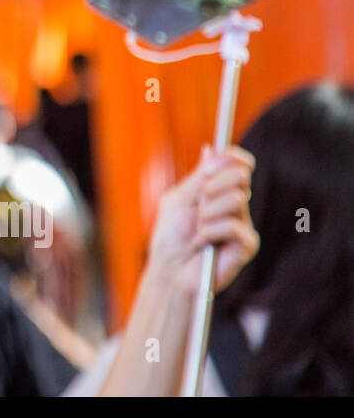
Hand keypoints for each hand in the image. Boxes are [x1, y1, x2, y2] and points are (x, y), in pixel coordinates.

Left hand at [147, 145, 259, 294]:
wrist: (169, 269)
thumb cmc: (170, 236)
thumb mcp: (179, 199)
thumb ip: (198, 176)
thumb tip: (210, 148)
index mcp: (220, 190)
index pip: (240, 164)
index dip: (230, 158)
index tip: (208, 167)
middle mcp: (235, 204)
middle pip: (241, 175)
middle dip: (212, 185)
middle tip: (197, 204)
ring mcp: (243, 223)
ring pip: (236, 199)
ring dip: (207, 214)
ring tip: (196, 230)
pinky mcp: (247, 244)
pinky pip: (232, 226)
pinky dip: (209, 233)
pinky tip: (202, 244)